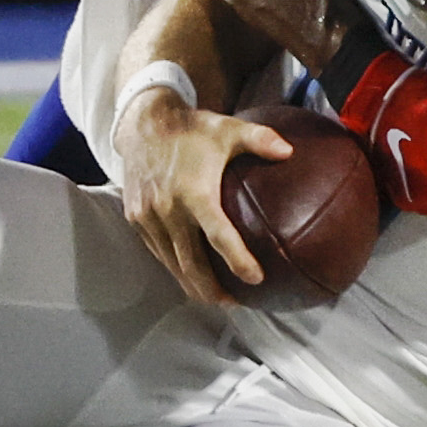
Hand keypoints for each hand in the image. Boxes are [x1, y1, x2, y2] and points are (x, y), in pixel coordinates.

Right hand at [115, 89, 289, 306]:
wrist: (142, 123)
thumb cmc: (192, 127)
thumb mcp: (228, 128)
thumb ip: (261, 139)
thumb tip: (291, 151)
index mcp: (194, 192)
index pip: (218, 236)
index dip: (237, 260)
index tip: (256, 279)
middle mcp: (167, 209)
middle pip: (190, 265)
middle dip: (212, 291)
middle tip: (236, 303)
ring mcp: (148, 217)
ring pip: (171, 264)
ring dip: (193, 285)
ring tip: (217, 297)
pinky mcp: (135, 219)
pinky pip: (158, 251)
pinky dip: (176, 267)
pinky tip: (192, 273)